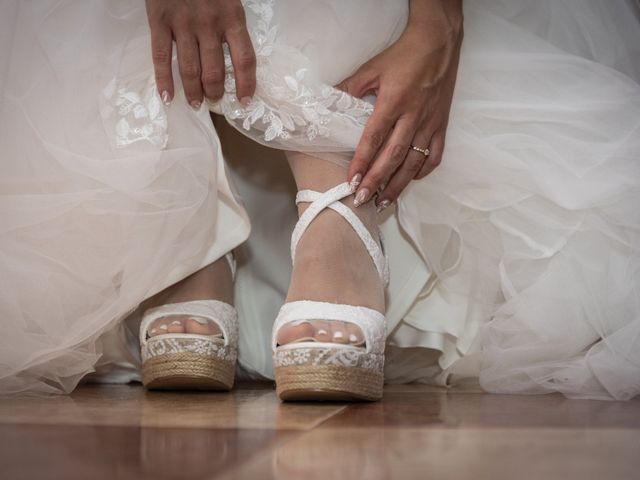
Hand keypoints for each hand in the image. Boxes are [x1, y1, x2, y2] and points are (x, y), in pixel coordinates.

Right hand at [145, 0, 255, 108]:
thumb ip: (232, 24)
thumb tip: (237, 58)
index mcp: (232, 17)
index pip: (245, 60)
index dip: (246, 84)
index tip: (245, 101)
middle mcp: (210, 24)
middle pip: (214, 70)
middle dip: (215, 91)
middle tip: (214, 101)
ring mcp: (183, 24)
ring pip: (189, 69)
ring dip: (193, 91)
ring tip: (196, 103)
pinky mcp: (159, 21)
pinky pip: (161, 56)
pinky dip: (163, 79)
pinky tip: (167, 96)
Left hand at [336, 0, 462, 210]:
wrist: (439, 42)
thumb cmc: (403, 55)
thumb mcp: (372, 67)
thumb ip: (351, 87)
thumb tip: (328, 103)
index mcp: (393, 101)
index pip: (374, 138)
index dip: (362, 162)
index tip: (352, 182)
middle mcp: (413, 116)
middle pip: (393, 156)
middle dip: (377, 181)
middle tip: (363, 200)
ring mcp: (430, 122)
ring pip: (414, 161)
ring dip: (399, 184)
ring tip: (384, 202)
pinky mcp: (442, 124)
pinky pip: (435, 154)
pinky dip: (423, 170)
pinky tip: (411, 179)